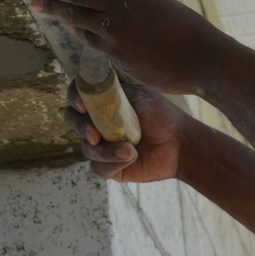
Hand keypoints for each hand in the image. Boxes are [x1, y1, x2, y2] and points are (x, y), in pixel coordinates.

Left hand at [26, 0, 219, 95]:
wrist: (202, 62)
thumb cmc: (189, 29)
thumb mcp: (158, 6)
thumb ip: (132, 8)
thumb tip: (118, 9)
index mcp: (120, 5)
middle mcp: (111, 27)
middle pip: (73, 14)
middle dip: (51, 5)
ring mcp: (115, 51)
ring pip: (86, 35)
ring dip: (72, 25)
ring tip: (59, 17)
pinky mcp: (123, 69)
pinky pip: (106, 53)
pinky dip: (99, 43)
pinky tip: (97, 40)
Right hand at [66, 82, 188, 182]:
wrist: (181, 143)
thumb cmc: (164, 116)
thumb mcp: (141, 96)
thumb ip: (116, 90)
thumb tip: (95, 88)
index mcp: (105, 103)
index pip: (79, 95)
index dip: (74, 97)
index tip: (82, 104)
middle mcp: (100, 124)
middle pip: (73, 120)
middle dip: (81, 126)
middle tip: (95, 134)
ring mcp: (103, 146)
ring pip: (87, 148)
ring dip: (106, 150)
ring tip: (130, 149)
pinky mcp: (110, 167)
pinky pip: (98, 167)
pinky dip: (112, 162)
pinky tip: (132, 157)